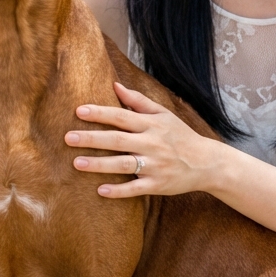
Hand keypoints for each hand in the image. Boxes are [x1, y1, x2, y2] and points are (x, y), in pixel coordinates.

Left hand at [65, 82, 219, 197]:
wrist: (206, 163)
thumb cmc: (181, 136)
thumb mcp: (163, 114)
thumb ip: (138, 101)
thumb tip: (115, 85)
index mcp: (151, 125)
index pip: (121, 117)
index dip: (100, 113)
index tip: (79, 111)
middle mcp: (152, 144)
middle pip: (118, 140)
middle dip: (92, 138)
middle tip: (68, 138)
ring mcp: (155, 166)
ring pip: (123, 165)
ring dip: (99, 165)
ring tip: (77, 163)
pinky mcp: (158, 185)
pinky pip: (135, 188)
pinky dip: (119, 191)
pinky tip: (100, 190)